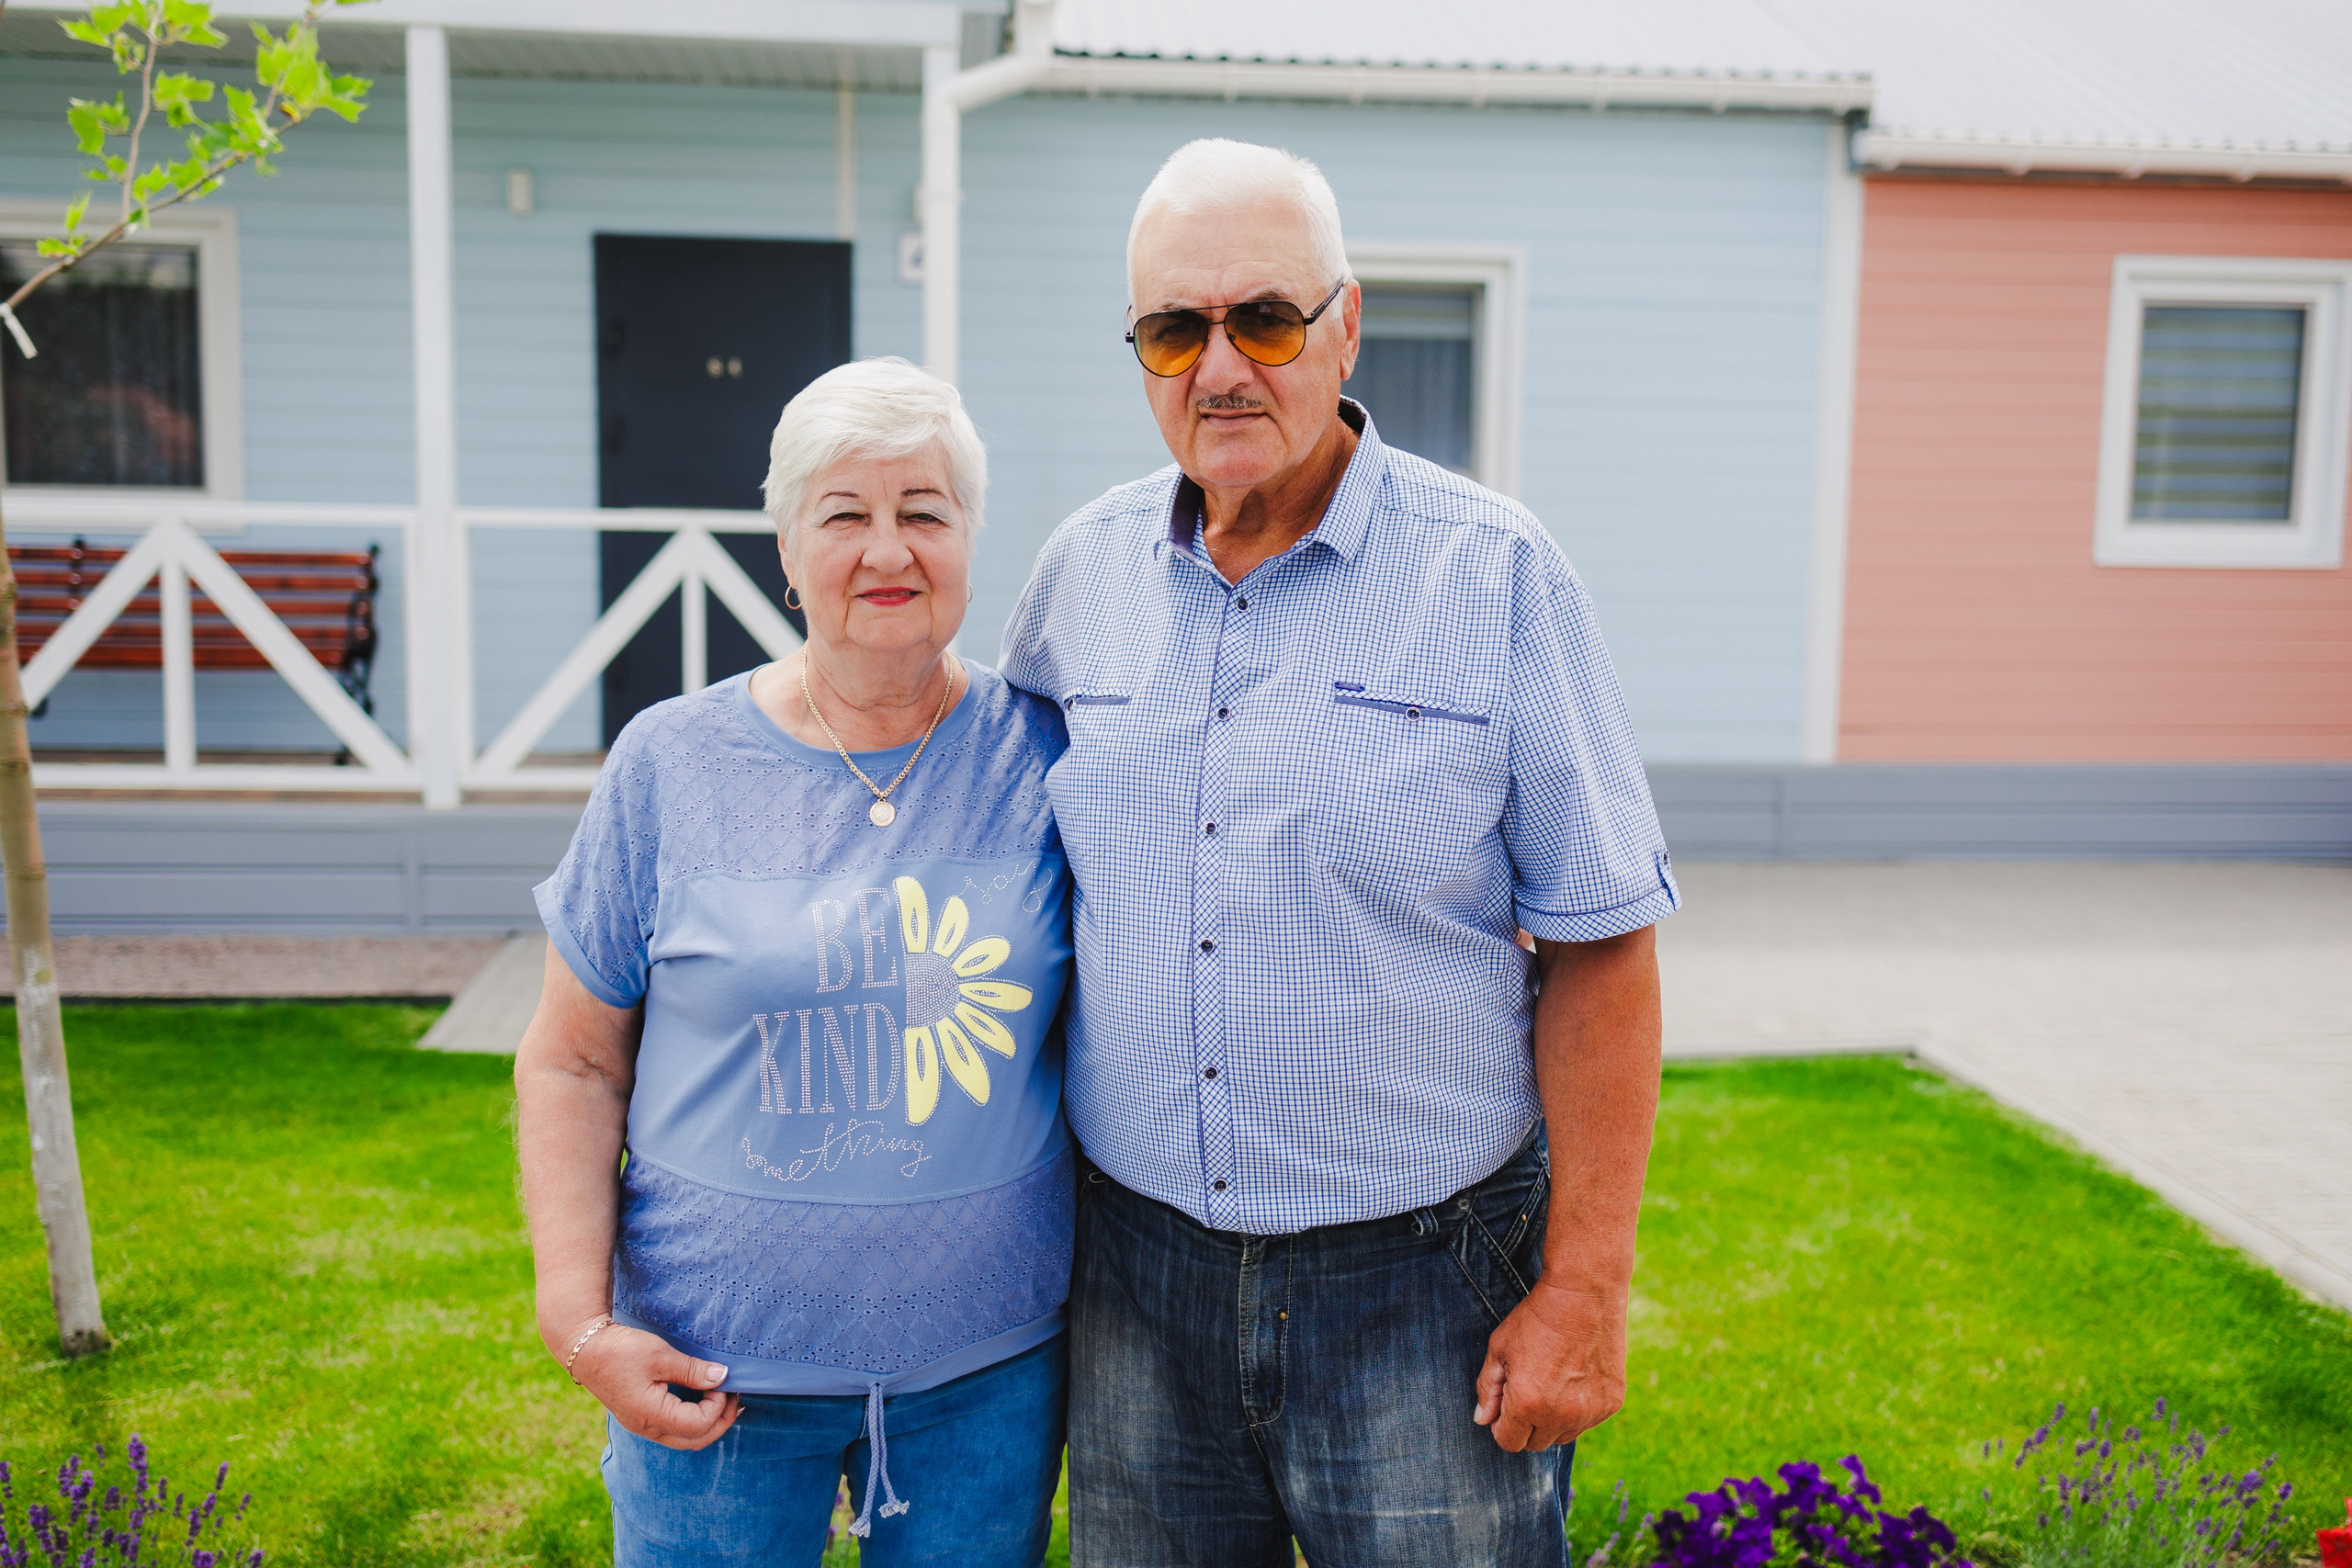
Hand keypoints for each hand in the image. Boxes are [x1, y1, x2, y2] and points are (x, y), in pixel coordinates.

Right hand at [569, 1320, 742, 1450]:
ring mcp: (642, 1426)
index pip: (699, 1425)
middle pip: (696, 1441)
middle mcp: (647, 1428)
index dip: (718, 1405)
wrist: (584, 1348)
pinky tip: (703, 1401)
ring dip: (709, 1423)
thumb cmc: (621, 1350)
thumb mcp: (661, 1356)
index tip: (724, 1381)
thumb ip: (693, 1370)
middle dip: (721, 1422)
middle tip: (735, 1397)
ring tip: (725, 1400)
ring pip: (685, 1439)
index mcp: (651, 1416)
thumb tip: (723, 1377)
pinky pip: (674, 1429)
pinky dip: (694, 1420)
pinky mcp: (640, 1417)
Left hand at [1472, 1277, 1627, 1451]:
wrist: (1583, 1296)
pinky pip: (1588, 1421)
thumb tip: (1483, 1420)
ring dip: (1554, 1420)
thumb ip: (1487, 1389)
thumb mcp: (1499, 1349)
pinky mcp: (1611, 1404)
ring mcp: (1589, 1412)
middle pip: (1536, 1444)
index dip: (1502, 1425)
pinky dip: (1579, 1409)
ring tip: (1553, 1381)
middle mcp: (1560, 1416)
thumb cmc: (1535, 1319)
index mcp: (1526, 1405)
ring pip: (1563, 1436)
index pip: (1509, 1442)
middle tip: (1529, 1389)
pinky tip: (1576, 1377)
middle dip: (1527, 1424)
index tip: (1506, 1403)